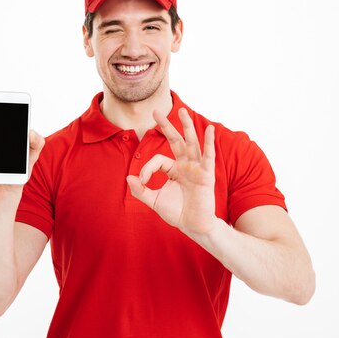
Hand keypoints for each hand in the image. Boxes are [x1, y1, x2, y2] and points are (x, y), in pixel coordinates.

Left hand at [126, 108, 216, 235]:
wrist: (193, 225)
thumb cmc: (177, 212)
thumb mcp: (154, 201)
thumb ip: (141, 190)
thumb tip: (128, 178)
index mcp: (174, 169)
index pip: (158, 160)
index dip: (147, 168)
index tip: (142, 180)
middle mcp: (186, 165)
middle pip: (175, 140)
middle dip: (166, 126)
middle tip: (155, 111)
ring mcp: (197, 168)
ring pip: (191, 143)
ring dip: (187, 126)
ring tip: (182, 111)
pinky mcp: (206, 174)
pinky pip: (208, 156)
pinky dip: (209, 143)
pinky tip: (210, 130)